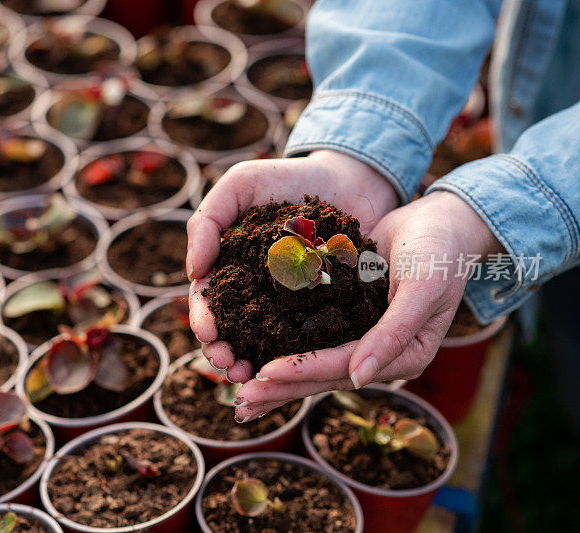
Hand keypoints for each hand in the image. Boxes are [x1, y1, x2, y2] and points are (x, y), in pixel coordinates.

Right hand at [186, 150, 398, 382]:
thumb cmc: (287, 178)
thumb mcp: (239, 185)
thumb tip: (192, 272)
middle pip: (232, 329)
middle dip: (222, 351)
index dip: (204, 318)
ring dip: (252, 363)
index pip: (208, 299)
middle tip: (226, 365)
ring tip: (247, 377)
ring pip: (264, 341)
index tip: (207, 332)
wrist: (349, 177)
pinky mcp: (324, 309)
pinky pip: (307, 337)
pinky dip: (295, 357)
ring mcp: (289, 304)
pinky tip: (291, 370)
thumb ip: (207, 221)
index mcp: (230, 267)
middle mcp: (255, 291)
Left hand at [233, 191, 503, 422]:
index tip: (264, 373)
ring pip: (311, 363)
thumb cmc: (440, 252)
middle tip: (241, 399)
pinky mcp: (346, 319)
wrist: (440, 222)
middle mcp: (380, 354)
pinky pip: (310, 337)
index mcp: (405, 355)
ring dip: (276, 378)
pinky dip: (281, 345)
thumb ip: (393, 333)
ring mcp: (361, 338)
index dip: (304, 371)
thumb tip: (358, 379)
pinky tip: (252, 352)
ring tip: (238, 392)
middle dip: (281, 387)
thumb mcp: (422, 288)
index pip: (344, 367)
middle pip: (322, 375)